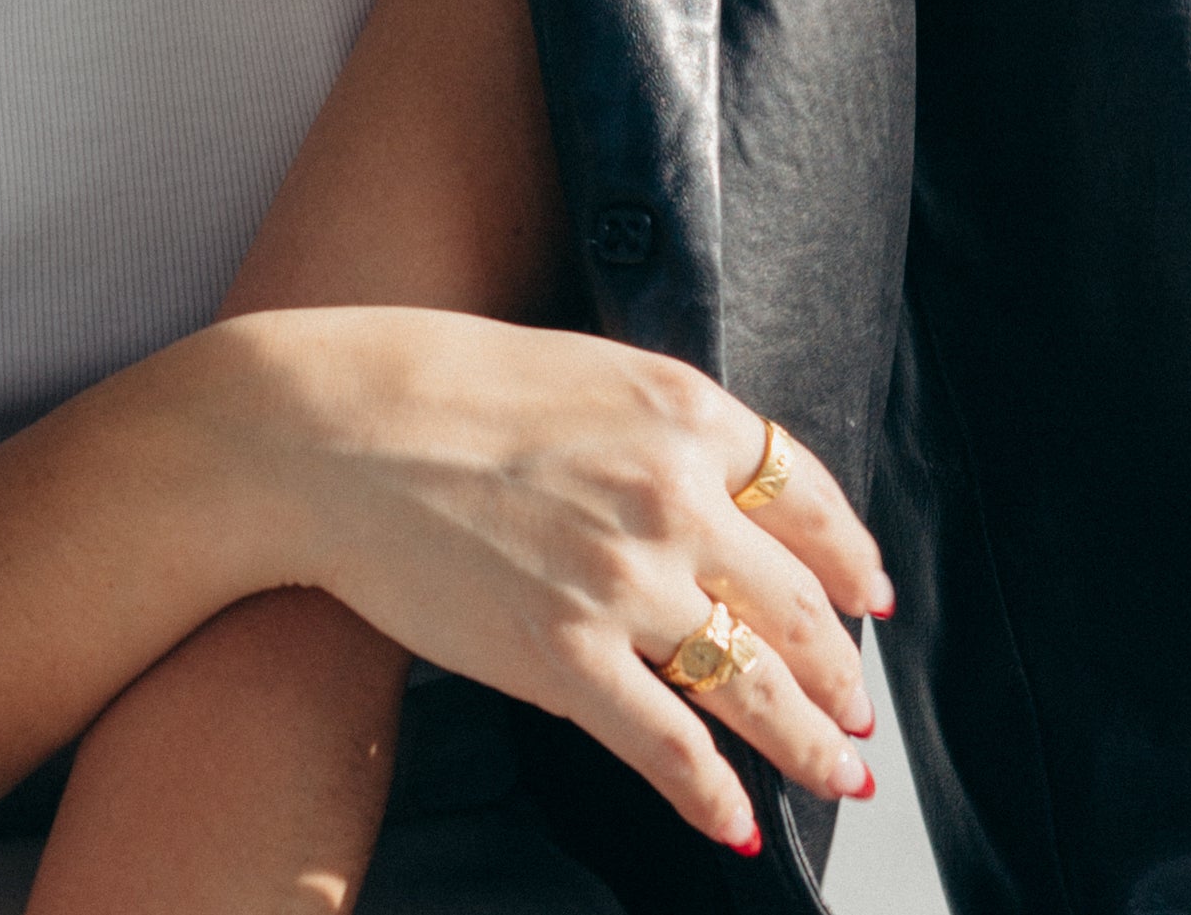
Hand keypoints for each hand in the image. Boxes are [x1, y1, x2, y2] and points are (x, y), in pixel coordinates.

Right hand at [208, 306, 891, 850]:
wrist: (324, 430)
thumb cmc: (429, 385)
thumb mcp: (580, 371)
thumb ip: (659, 428)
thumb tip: (710, 488)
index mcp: (684, 413)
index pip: (809, 500)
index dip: (850, 562)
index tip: (867, 598)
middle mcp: (672, 497)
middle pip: (798, 604)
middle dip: (841, 670)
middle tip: (858, 708)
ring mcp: (621, 581)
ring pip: (755, 682)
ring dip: (812, 742)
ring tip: (840, 775)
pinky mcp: (561, 655)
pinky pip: (670, 745)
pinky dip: (712, 793)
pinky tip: (734, 820)